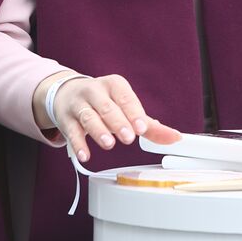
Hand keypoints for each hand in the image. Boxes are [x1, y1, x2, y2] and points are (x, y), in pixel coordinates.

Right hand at [32, 71, 180, 162]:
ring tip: (109, 144)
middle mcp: (95, 91)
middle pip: (107, 107)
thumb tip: (175, 137)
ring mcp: (79, 104)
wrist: (67, 94)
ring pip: (88, 117)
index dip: (134, 113)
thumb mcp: (125, 107)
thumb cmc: (104, 102)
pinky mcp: (65, 119)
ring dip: (98, 131)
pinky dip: (78, 144)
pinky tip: (85, 155)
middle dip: (118, 122)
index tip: (142, 128)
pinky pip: (71, 131)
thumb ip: (149, 125)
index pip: (126, 98)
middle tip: (128, 138)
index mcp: (115, 85)